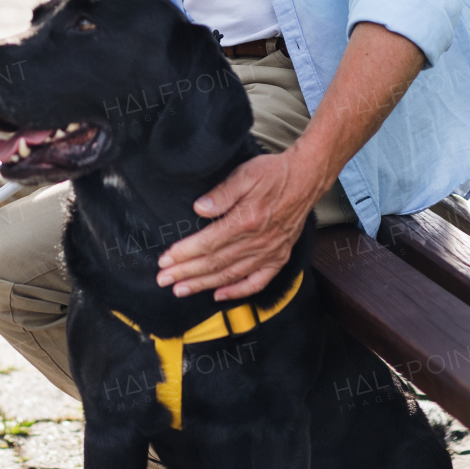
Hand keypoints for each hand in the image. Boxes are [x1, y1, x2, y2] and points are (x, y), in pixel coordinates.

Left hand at [155, 24, 424, 302]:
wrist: (307, 178)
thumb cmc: (274, 173)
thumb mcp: (245, 174)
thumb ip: (221, 194)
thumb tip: (199, 209)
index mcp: (246, 221)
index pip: (208, 243)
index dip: (184, 254)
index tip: (165, 260)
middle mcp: (258, 241)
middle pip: (215, 263)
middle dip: (186, 273)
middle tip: (163, 280)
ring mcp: (270, 252)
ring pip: (231, 275)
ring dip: (204, 284)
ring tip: (181, 289)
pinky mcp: (279, 257)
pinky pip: (257, 281)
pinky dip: (238, 291)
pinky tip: (219, 295)